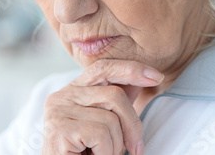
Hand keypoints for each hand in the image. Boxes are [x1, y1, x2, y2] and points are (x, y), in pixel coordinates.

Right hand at [41, 59, 164, 154]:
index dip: (130, 69)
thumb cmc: (83, 153)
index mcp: (72, 91)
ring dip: (115, 146)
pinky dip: (105, 153)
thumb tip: (145, 78)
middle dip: (132, 125)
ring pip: (110, 120)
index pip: (103, 68)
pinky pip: (101, 134)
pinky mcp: (59, 128)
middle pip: (114, 95)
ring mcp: (58, 111)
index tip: (156, 77)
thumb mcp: (103, 124)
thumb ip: (116, 103)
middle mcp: (61, 96)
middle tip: (135, 149)